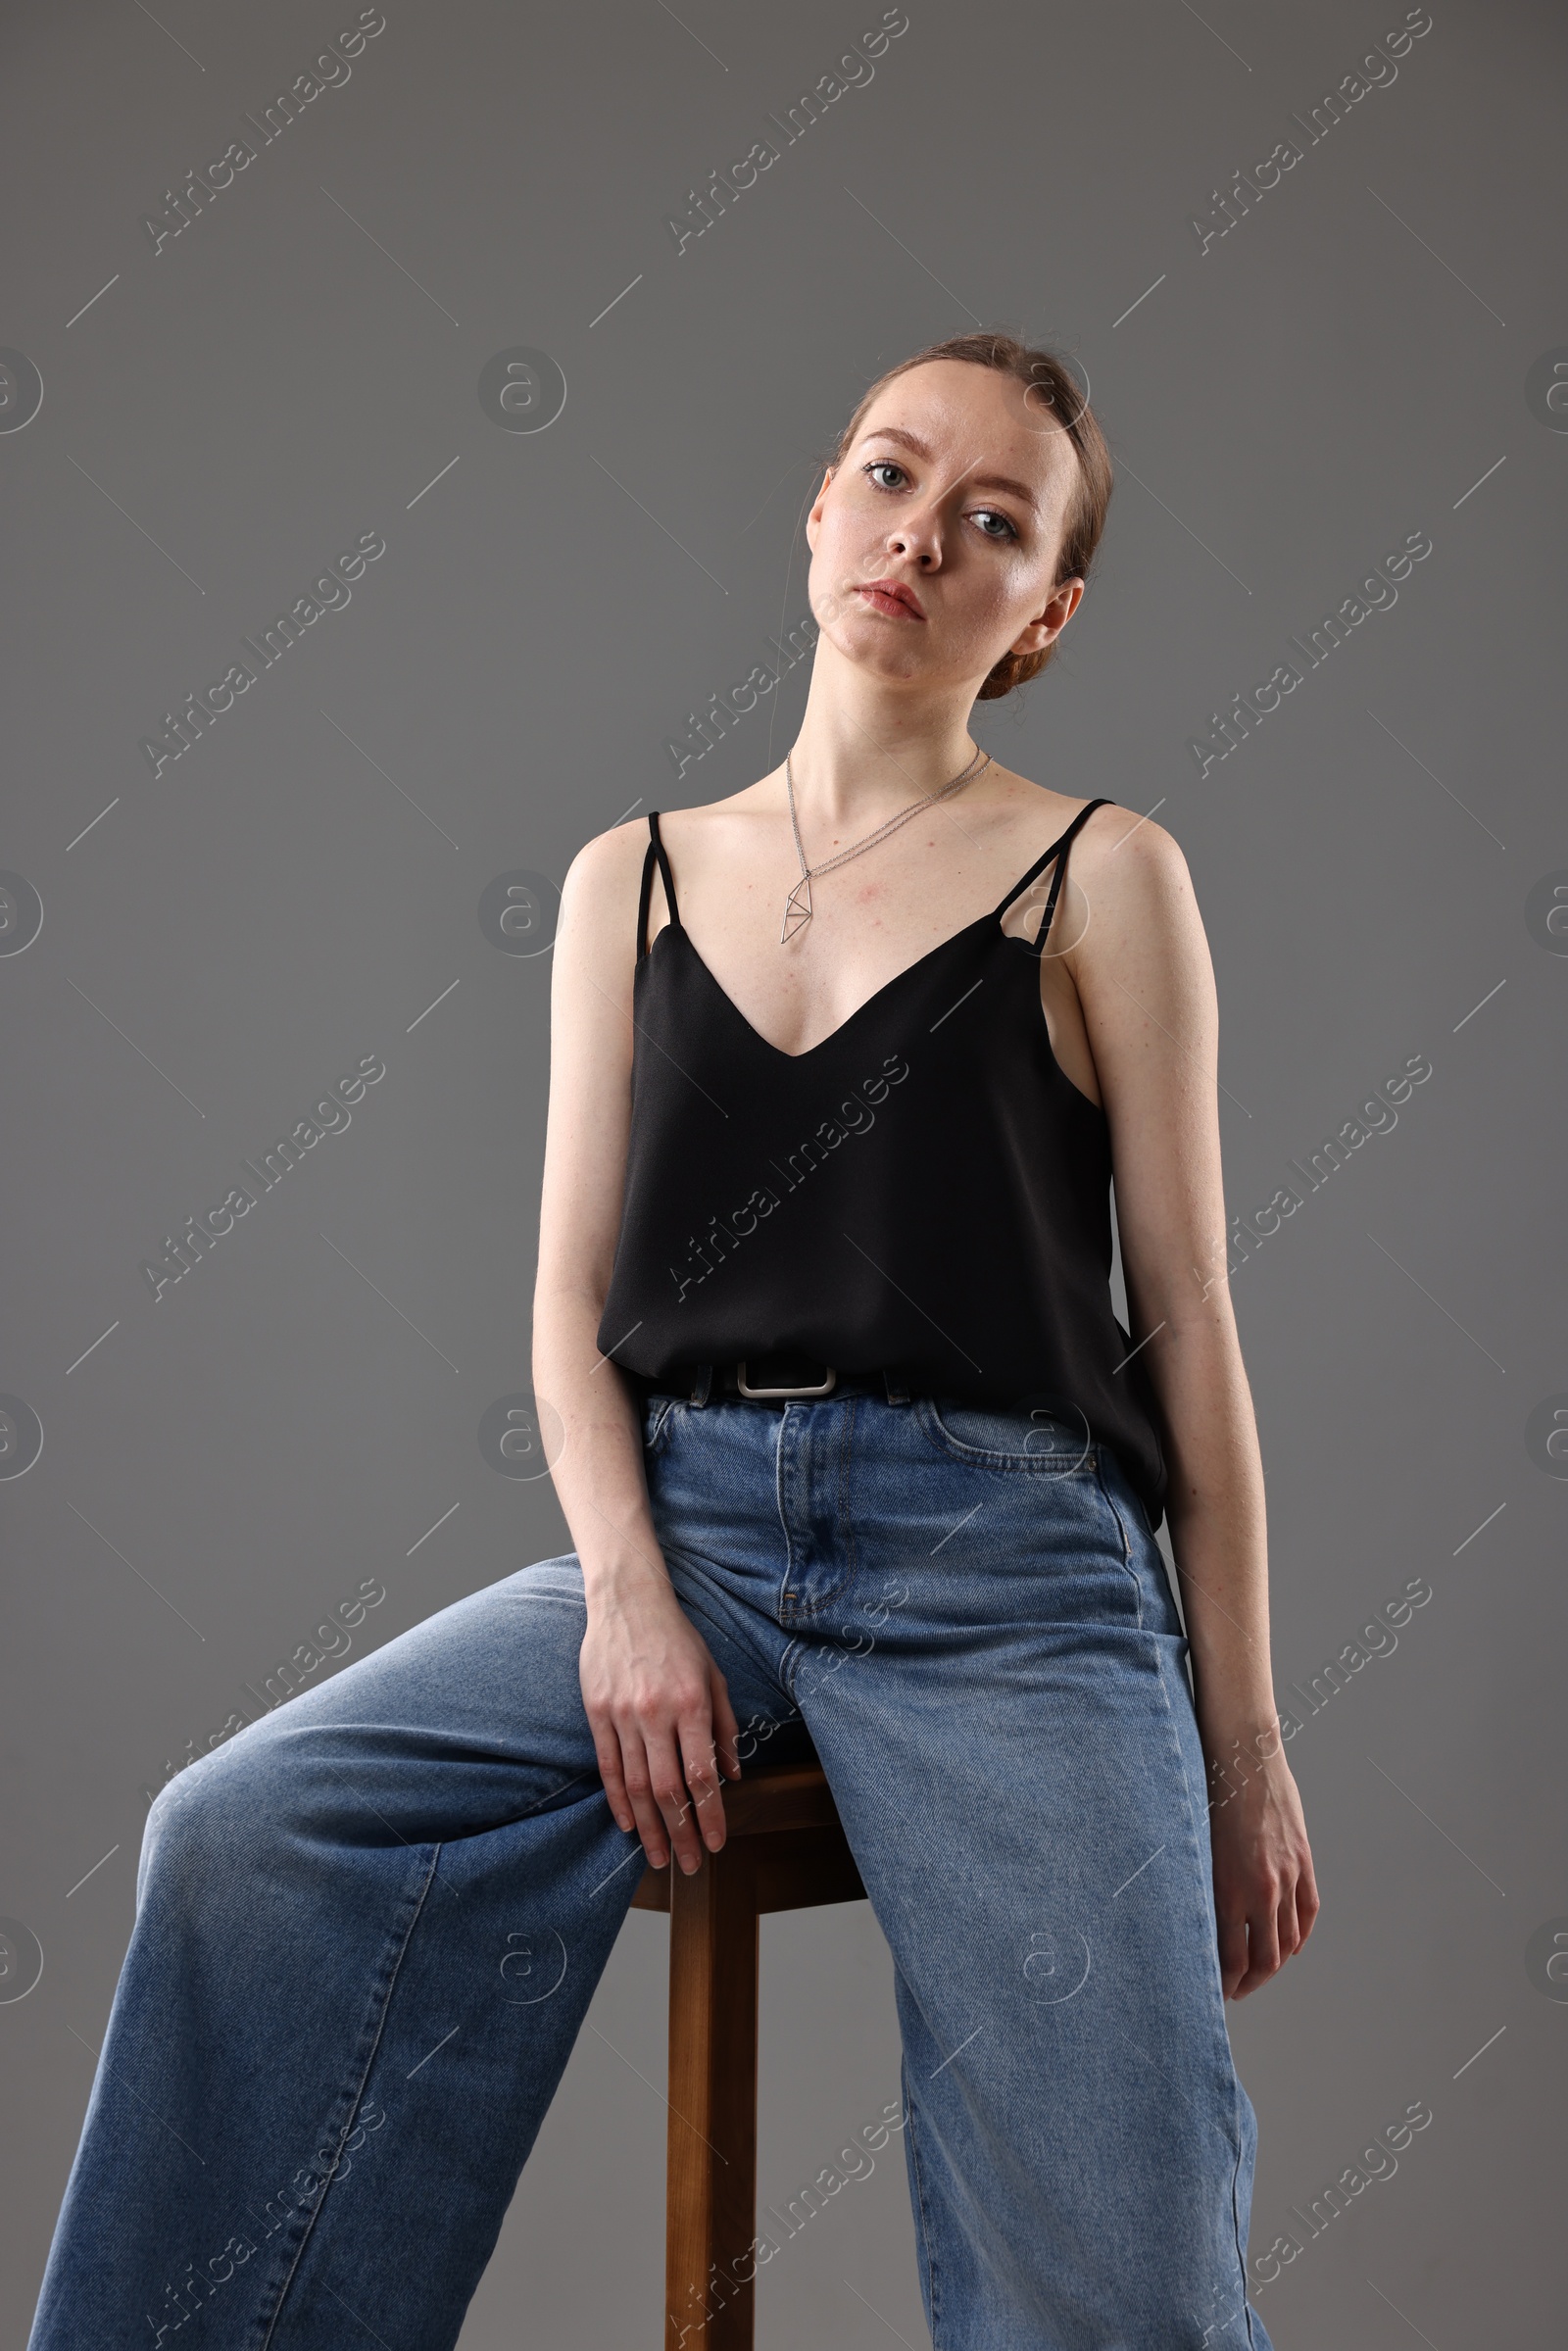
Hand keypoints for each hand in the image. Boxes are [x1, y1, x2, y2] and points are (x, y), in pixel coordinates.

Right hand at [579, 1570, 741, 1875]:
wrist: (628, 1602)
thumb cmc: (678, 1638)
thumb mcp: (714, 1675)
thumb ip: (726, 1726)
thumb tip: (733, 1775)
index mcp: (691, 1703)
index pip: (700, 1774)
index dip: (709, 1814)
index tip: (716, 1843)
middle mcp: (655, 1713)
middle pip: (667, 1789)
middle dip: (680, 1833)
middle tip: (690, 1865)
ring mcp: (621, 1714)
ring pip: (635, 1785)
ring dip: (649, 1827)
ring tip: (658, 1858)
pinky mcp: (596, 1712)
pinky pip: (607, 1765)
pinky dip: (617, 1800)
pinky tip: (627, 1824)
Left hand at [1207, 1737, 1318, 1998]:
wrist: (1242, 1757)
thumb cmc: (1206, 1797)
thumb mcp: (1196, 1848)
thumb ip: (1204, 1888)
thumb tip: (1201, 1924)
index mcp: (1227, 1888)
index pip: (1231, 1958)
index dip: (1225, 1982)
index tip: (1214, 1990)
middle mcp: (1261, 1889)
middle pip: (1264, 1959)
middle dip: (1249, 1982)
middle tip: (1235, 1991)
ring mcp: (1287, 1876)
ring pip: (1288, 1941)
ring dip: (1274, 1964)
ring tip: (1259, 1972)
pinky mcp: (1303, 1861)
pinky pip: (1307, 1913)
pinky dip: (1299, 1936)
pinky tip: (1288, 1946)